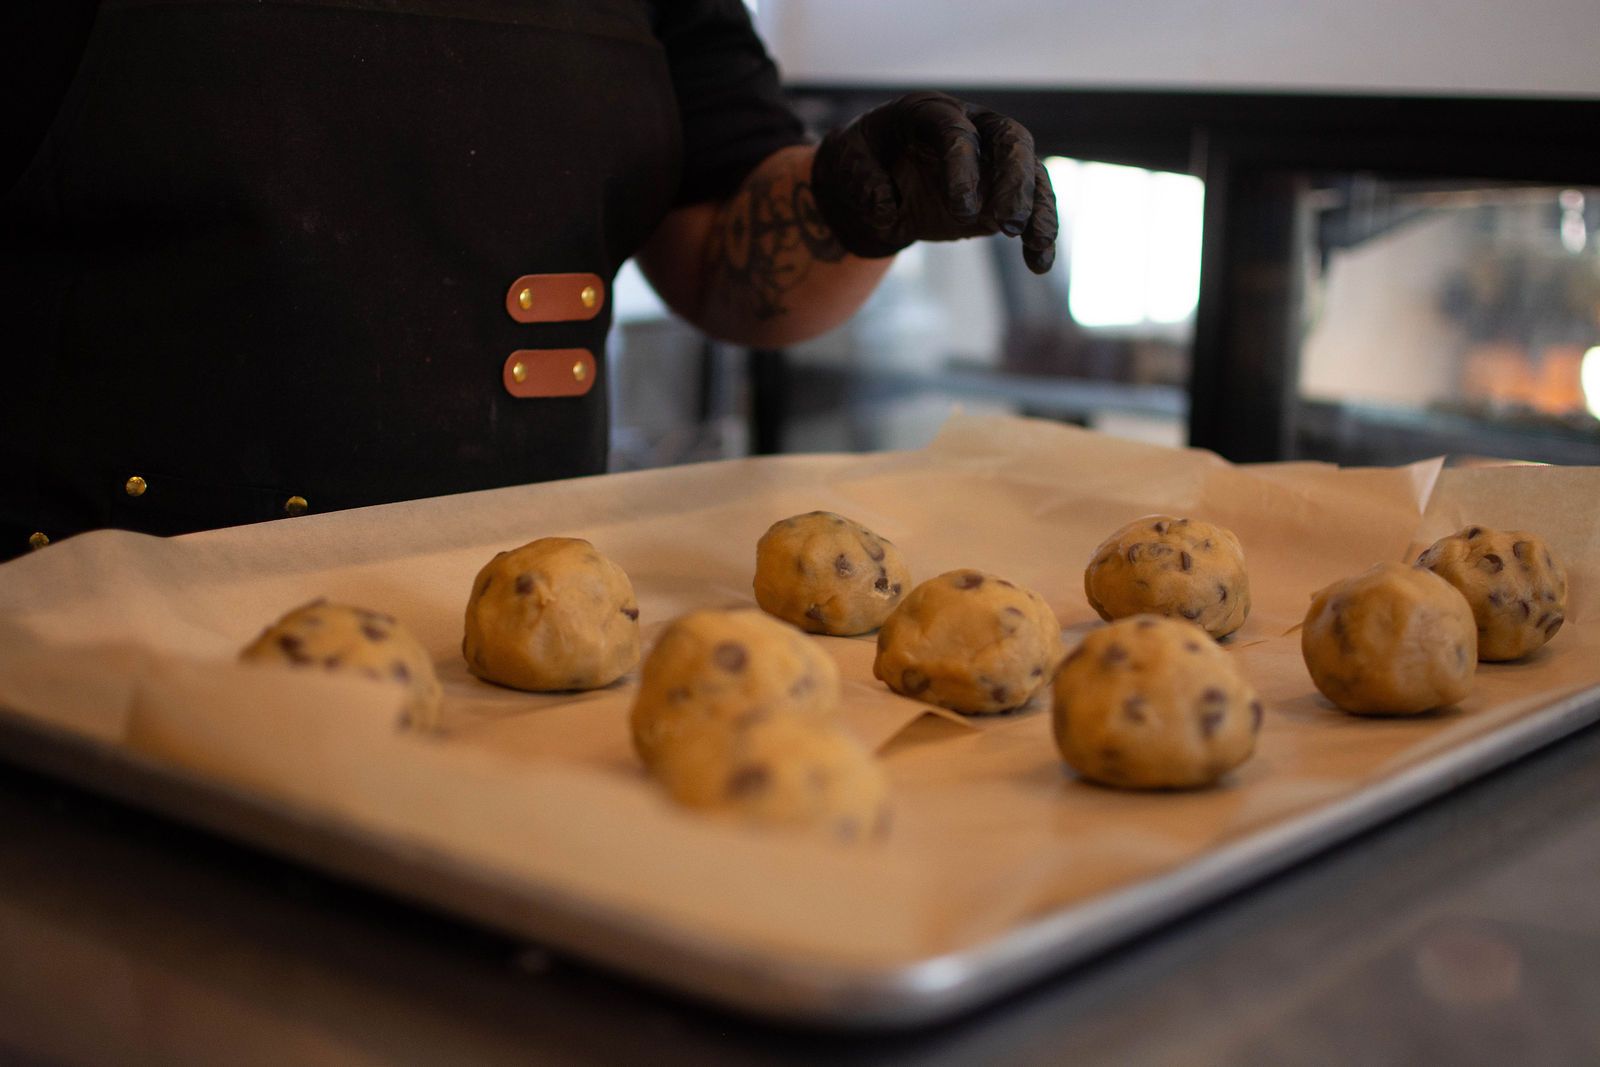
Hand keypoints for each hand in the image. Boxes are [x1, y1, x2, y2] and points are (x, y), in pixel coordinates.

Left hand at [809, 91, 1057, 273]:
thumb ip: (863, 181)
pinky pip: (1031, 208)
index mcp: (930, 112)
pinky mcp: (1002, 193)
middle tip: (1007, 224)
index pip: (956, 131)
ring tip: (1038, 245)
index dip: (963, 167)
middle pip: (1010, 141)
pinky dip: (1038, 236)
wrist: (876, 179)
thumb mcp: (848, 164)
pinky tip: (1040, 264)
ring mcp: (992, 160)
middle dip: (1015, 181)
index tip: (962, 210)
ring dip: (1039, 210)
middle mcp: (972, 127)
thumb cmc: (862, 161)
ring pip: (1031, 174)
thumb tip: (886, 206)